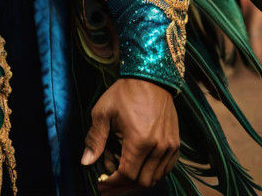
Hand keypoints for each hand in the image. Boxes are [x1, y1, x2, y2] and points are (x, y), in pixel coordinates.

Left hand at [81, 78, 179, 192]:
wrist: (150, 78)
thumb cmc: (124, 93)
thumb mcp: (103, 111)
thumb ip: (95, 139)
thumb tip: (86, 162)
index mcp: (139, 140)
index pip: (127, 175)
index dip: (113, 182)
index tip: (102, 183)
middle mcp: (158, 147)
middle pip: (142, 181)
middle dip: (123, 184)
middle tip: (110, 178)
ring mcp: (170, 147)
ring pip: (155, 178)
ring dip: (138, 179)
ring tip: (123, 170)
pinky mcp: (176, 145)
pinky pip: (166, 169)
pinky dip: (152, 173)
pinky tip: (139, 165)